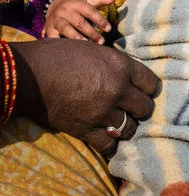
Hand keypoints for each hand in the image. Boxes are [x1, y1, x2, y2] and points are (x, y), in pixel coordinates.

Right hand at [10, 39, 158, 155]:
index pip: (151, 83)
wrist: (30, 74)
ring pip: (130, 128)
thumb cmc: (59, 55)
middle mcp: (117, 89)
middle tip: (132, 109)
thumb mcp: (93, 50)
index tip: (144, 92)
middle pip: (145, 107)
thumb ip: (114, 64)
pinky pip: (109, 145)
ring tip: (119, 124)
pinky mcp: (86, 130)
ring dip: (126, 127)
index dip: (149, 89)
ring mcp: (102, 112)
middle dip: (140, 109)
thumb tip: (126, 75)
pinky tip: (108, 140)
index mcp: (120, 66)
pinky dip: (111, 145)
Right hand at [46, 0, 115, 42]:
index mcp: (76, 3)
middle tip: (101, 41)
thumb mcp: (87, 0)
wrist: (52, 6)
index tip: (108, 29)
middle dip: (91, 33)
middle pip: (80, 22)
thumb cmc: (75, 5)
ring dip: (77, 38)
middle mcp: (65, 10)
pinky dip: (61, 44)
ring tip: (87, 45)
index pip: (90, 11)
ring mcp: (56, 20)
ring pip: (66, 29)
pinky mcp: (50, 29)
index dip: (100, 20)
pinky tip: (70, 51)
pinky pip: (54, 38)